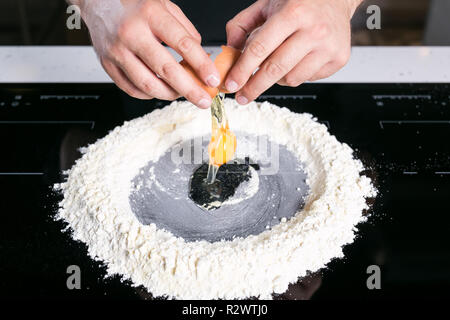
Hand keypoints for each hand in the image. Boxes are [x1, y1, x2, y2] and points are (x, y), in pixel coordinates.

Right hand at [77, 0, 219, 107]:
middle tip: (203, 100)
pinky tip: (159, 90)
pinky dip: (149, 95)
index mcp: (150, 15)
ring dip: (170, 95)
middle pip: (166, 70)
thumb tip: (201, 56)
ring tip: (182, 95)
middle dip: (190, 89)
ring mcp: (117, 51)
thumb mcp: (163, 5)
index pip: (183, 44)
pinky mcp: (107, 64)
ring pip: (148, 85)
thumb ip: (184, 29)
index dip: (201, 65)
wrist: (96, 1)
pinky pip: (131, 89)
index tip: (212, 79)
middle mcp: (132, 33)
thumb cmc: (132, 3)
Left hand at [224, 0, 361, 103]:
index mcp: (292, 13)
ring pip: (291, 79)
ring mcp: (328, 46)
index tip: (231, 84)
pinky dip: (295, 74)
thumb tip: (230, 52)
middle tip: (242, 96)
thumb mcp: (266, 4)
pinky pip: (307, 79)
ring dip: (276, 78)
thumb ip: (242, 25)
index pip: (260, 49)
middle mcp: (313, 30)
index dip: (242, 70)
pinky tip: (297, 60)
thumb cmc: (299, 1)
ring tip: (277, 63)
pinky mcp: (338, 58)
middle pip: (275, 70)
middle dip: (254, 87)